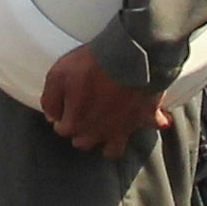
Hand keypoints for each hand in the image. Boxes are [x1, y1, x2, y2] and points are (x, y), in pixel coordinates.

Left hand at [38, 42, 173, 154]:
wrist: (127, 55)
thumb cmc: (92, 64)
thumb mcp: (58, 75)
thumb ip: (50, 100)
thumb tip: (51, 117)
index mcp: (77, 123)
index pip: (63, 130)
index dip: (61, 117)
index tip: (64, 107)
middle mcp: (99, 132)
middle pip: (84, 141)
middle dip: (81, 131)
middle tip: (84, 113)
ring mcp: (123, 128)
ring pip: (113, 149)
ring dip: (109, 140)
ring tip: (109, 126)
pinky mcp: (146, 117)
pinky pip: (155, 125)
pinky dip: (156, 122)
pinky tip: (155, 117)